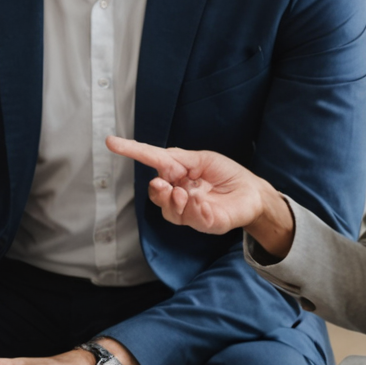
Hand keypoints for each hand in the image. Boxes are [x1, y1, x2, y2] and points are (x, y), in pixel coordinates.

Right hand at [105, 136, 292, 256]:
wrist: (254, 193)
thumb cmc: (227, 174)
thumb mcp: (202, 159)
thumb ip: (179, 159)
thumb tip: (158, 159)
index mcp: (176, 174)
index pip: (150, 161)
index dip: (131, 151)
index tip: (111, 141)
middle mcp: (178, 193)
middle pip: (156, 195)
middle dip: (156, 191)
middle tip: (163, 185)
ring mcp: (190, 211)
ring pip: (169, 211)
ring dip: (174, 202)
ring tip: (184, 194)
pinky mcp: (205, 223)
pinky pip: (193, 218)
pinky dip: (195, 209)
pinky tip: (201, 201)